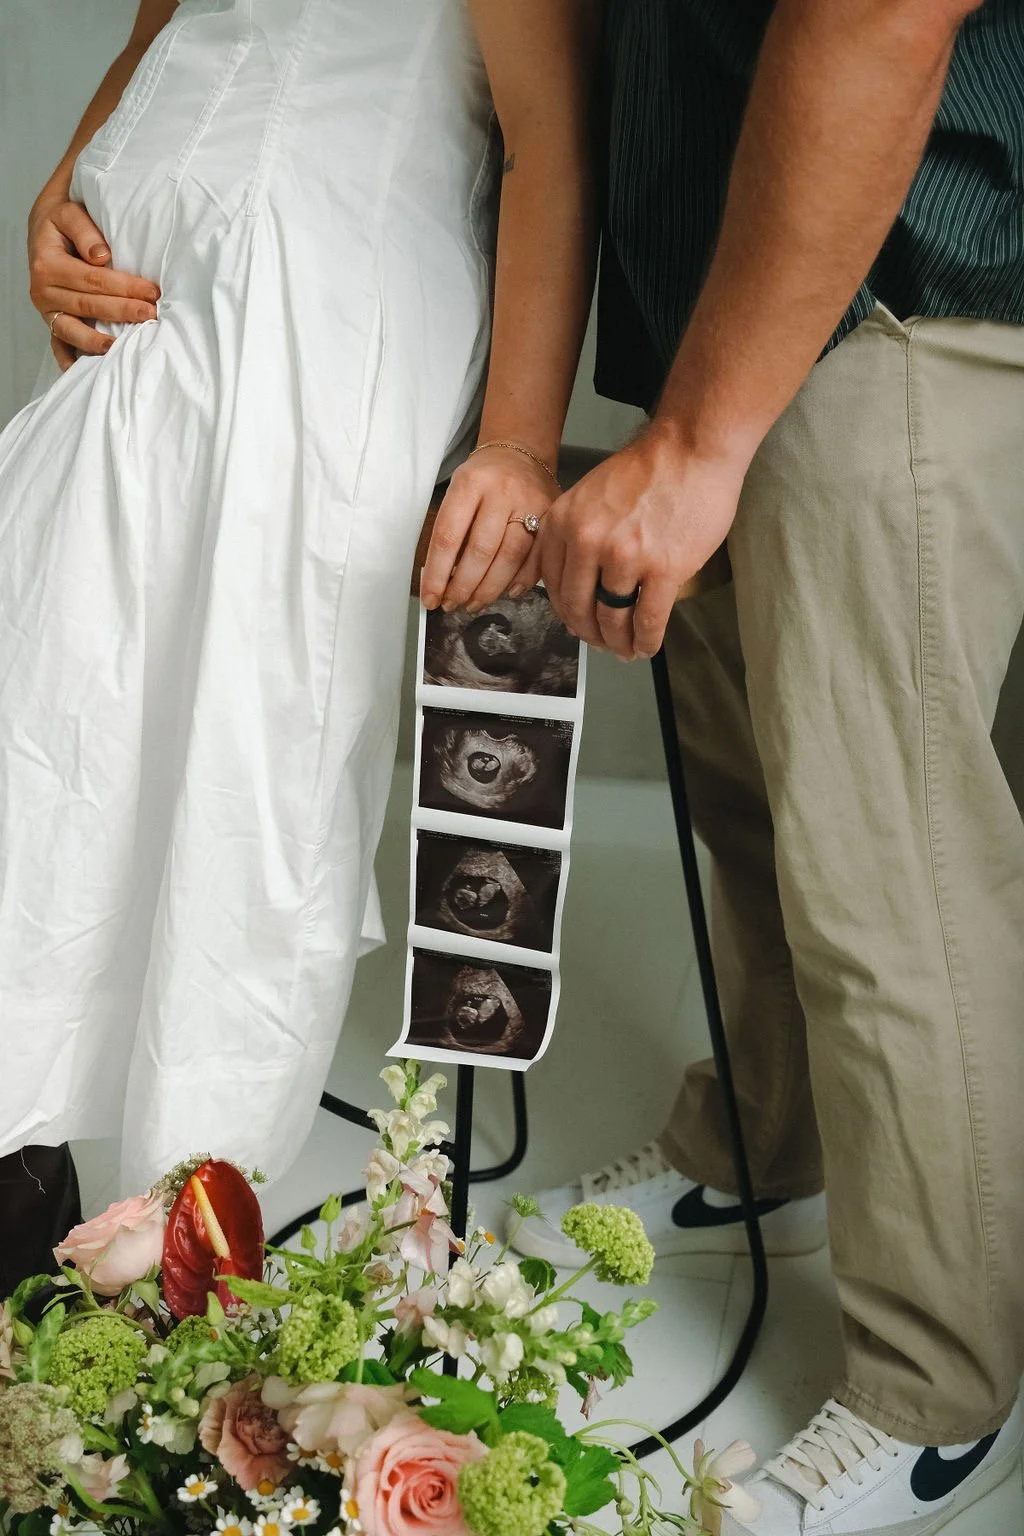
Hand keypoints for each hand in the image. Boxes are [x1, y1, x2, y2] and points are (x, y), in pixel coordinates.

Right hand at [28, 193, 159, 370]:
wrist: (45, 229)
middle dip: (123, 312)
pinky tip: (84, 374)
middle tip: (152, 315)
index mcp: (47, 264)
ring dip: (101, 342)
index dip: (124, 286)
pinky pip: (59, 346)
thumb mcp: (69, 213)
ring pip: (74, 331)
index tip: (152, 291)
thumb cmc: (62, 221)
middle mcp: (43, 291)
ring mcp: (47, 311)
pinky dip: (70, 361)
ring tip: (125, 348)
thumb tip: (101, 256)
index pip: (92, 279)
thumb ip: (84, 230)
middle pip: (88, 306)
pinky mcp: (51, 322)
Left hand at [420, 445, 556, 612]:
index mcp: (470, 483)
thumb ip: (451, 532)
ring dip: (489, 589)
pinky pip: (537, 558)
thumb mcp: (458, 492)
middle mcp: (502, 492)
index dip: (438, 573)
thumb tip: (442, 581)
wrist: (521, 454)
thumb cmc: (482, 480)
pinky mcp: (552, 517)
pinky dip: (521, 581)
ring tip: (474, 603)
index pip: (448, 536)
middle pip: (481, 551)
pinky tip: (507, 593)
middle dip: (463, 586)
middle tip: (453, 605)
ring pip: (509, 558)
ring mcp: (531, 504)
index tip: (431, 598)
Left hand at [523, 423, 748, 659]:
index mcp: (563, 523)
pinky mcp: (663, 569)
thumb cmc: (646, 471)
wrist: (690, 449)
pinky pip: (648, 620)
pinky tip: (647, 647)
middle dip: (591, 635)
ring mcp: (624, 557)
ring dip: (619, 643)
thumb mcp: (588, 496)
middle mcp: (587, 542)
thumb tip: (576, 585)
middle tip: (602, 644)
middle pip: (579, 609)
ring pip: (613, 619)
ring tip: (626, 650)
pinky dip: (646, 641)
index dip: (568, 614)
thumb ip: (574, 535)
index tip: (579, 626)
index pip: (555, 587)